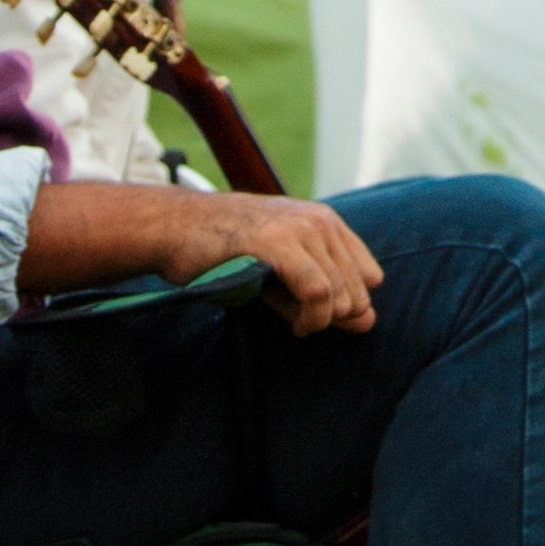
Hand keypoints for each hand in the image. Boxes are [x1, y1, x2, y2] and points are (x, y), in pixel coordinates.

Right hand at [193, 195, 383, 338]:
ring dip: (321, 322)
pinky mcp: (277, 243)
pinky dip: (311, 318)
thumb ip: (327, 296)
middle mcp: (318, 220)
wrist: (174, 228)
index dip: (349, 304)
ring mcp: (299, 229)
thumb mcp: (282, 273)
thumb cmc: (225, 253)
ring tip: (296, 324)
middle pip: (358, 290)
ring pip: (341, 294)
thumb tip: (368, 323)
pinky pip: (318, 291)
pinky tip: (294, 325)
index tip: (318, 315)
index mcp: (324, 221)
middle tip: (302, 324)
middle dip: (335, 318)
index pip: (369, 275)